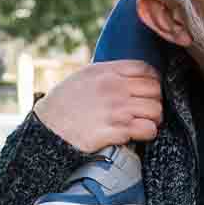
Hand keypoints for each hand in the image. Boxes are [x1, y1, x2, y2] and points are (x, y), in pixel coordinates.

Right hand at [34, 60, 162, 153]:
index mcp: (106, 72)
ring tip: (145, 124)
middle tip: (148, 112)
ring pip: (155, 111)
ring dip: (154, 119)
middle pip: (155, 91)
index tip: (149, 92)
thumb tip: (129, 74)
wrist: (47, 128)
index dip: (153, 81)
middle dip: (155, 102)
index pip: (146, 70)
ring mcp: (115, 110)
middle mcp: (114, 88)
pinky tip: (138, 134)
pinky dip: (147, 133)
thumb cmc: (64, 103)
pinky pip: (147, 130)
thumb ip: (107, 72)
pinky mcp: (115, 131)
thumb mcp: (83, 76)